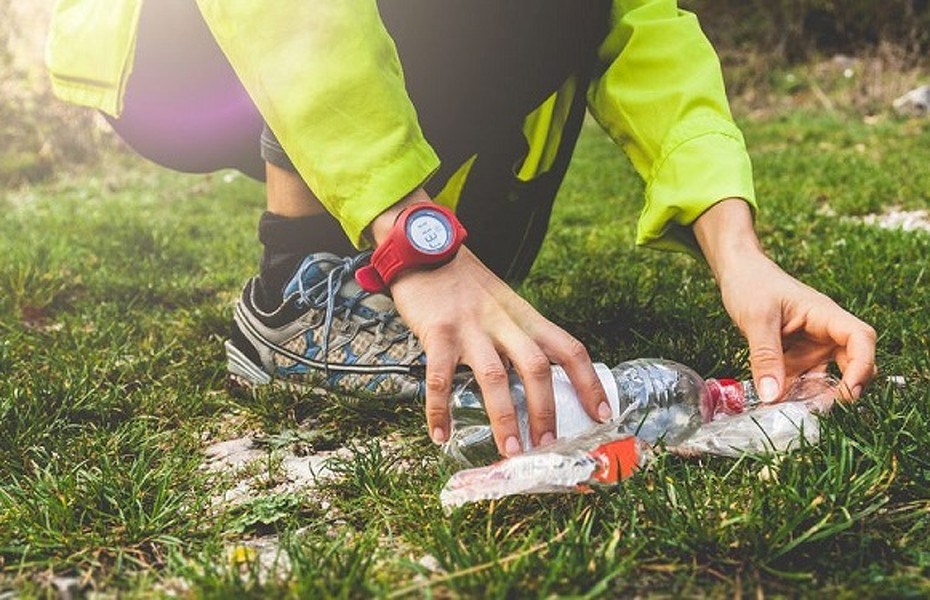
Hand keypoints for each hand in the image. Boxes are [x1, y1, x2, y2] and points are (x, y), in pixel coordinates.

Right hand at [370, 190, 609, 456]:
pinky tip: (440, 435)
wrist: (425, 248)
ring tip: (510, 450)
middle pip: (536, 367)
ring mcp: (470, 327)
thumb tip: (536, 382)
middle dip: (546, 409)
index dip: (588, 383)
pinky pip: (440, 378)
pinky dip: (440, 409)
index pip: (569, 349)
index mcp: (525, 316)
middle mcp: (503, 322)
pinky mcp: (438, 332)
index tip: (601, 415)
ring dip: (505, 416)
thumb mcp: (503, 303)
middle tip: (548, 446)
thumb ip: (519, 336)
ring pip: (495, 376)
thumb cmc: (464, 284)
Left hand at [695, 200, 876, 400]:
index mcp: (825, 315)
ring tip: (791, 411)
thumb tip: (772, 396)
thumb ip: (764, 356)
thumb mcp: (756, 319)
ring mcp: (811, 345)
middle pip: (851, 364)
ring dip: (812, 396)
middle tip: (816, 411)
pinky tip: (776, 403)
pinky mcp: (796, 355)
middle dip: (840, 389)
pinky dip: (794, 393)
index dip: (863, 367)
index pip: (860, 339)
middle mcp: (825, 332)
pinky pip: (802, 379)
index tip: (848, 392)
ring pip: (824, 378)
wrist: (737, 272)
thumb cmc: (751, 284)